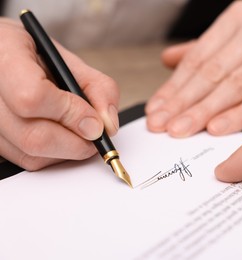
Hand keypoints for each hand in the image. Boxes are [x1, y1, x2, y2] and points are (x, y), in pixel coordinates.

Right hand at [0, 18, 119, 169]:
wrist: (1, 58)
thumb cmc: (33, 57)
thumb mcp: (69, 61)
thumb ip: (97, 88)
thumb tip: (108, 125)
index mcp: (5, 55)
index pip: (32, 97)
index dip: (71, 114)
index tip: (95, 121)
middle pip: (33, 136)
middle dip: (76, 142)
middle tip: (95, 136)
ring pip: (30, 155)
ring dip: (66, 151)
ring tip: (76, 131)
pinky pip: (25, 161)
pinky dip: (51, 155)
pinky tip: (57, 136)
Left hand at [146, 1, 241, 136]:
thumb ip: (208, 49)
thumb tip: (168, 60)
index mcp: (240, 15)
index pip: (199, 57)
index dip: (174, 87)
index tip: (157, 111)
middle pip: (213, 71)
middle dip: (183, 103)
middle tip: (162, 126)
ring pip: (236, 84)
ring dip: (204, 111)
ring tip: (181, 131)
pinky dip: (240, 114)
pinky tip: (217, 128)